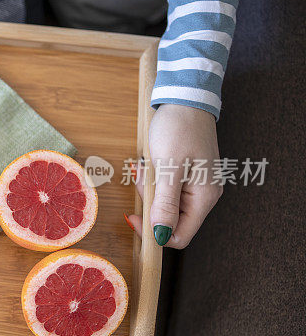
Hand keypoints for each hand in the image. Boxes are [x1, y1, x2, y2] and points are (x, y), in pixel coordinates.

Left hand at [126, 104, 221, 247]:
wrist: (185, 99)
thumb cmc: (179, 129)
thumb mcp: (168, 167)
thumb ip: (165, 203)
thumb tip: (160, 235)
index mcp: (204, 198)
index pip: (180, 236)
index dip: (154, 233)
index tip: (132, 217)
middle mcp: (203, 196)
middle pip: (170, 220)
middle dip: (149, 204)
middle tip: (141, 179)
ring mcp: (195, 185)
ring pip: (165, 204)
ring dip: (149, 190)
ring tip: (145, 167)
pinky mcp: (186, 176)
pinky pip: (165, 189)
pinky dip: (153, 181)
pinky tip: (149, 164)